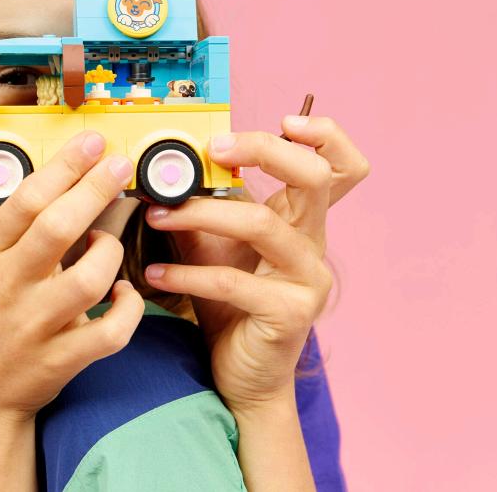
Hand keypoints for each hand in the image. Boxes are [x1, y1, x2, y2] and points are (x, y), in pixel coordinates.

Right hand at [0, 130, 144, 422]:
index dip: (63, 167)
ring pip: (88, 280)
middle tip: (121, 164)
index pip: (26, 199)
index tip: (91, 141)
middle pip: (57, 229)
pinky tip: (124, 295)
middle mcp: (8, 286)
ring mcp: (34, 326)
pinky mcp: (60, 360)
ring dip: (110, 254)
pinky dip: (127, 309)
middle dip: (94, 190)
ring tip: (106, 245)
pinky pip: (110, 332)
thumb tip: (72, 174)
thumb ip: (21, 227)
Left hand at [142, 116, 369, 410]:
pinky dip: (188, 275)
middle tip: (213, 148)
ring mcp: (307, 279)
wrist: (243, 375)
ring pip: (262, 224)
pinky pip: (235, 282)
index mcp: (302, 220)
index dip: (324, 135)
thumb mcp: (214, 245)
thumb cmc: (230, 304)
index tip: (281, 121)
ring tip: (155, 216)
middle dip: (264, 151)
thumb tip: (159, 170)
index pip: (341, 165)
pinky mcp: (289, 314)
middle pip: (315, 177)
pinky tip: (155, 276)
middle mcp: (314, 243)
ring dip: (201, 213)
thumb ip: (201, 207)